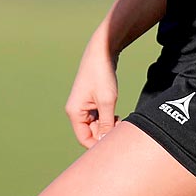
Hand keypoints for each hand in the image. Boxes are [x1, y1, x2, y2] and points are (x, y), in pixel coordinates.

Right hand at [65, 30, 119, 147]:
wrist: (102, 52)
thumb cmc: (102, 75)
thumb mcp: (107, 102)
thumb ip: (106, 124)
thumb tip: (104, 141)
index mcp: (75, 112)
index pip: (84, 139)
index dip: (99, 143)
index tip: (115, 141)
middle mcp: (76, 111)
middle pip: (91, 133)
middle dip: (106, 133)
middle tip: (121, 126)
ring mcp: (83, 106)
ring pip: (96, 125)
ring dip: (108, 125)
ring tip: (120, 118)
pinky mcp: (91, 101)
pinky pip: (99, 117)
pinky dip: (108, 118)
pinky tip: (117, 114)